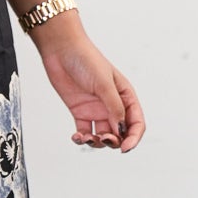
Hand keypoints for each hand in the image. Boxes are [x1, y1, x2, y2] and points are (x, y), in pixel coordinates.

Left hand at [36, 28, 145, 150]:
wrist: (61, 50)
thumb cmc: (86, 60)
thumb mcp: (104, 83)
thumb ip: (114, 107)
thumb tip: (121, 130)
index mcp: (125, 96)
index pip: (136, 123)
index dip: (133, 138)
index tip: (125, 148)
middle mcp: (113, 105)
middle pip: (121, 133)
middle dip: (114, 142)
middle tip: (104, 139)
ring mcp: (96, 110)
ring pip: (103, 136)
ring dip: (98, 143)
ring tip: (87, 138)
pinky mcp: (80, 112)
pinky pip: (85, 133)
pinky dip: (82, 139)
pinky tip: (77, 137)